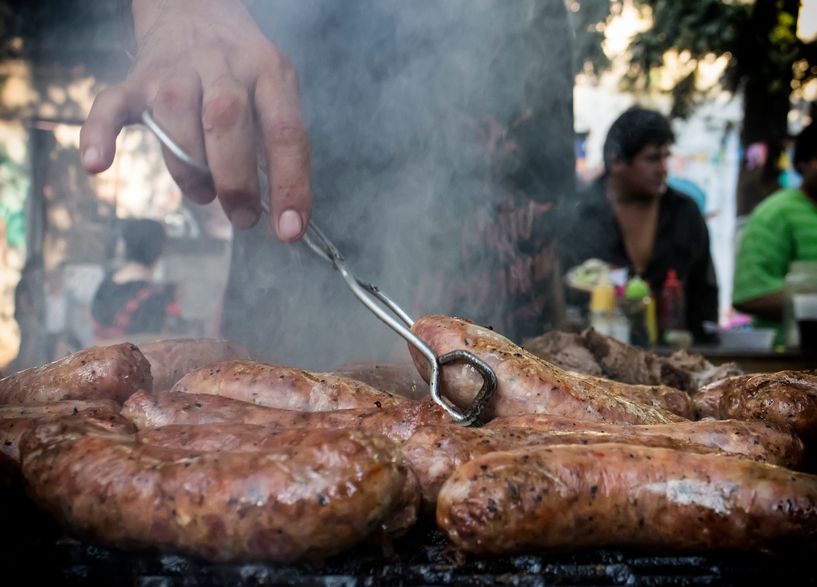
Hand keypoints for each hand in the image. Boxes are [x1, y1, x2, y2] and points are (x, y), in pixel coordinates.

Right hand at [80, 0, 310, 240]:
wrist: (193, 10)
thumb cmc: (243, 71)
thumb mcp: (276, 91)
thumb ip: (278, 142)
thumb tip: (283, 209)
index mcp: (268, 73)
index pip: (286, 132)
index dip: (290, 185)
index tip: (290, 230)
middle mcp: (222, 67)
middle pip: (227, 123)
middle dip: (236, 181)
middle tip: (243, 217)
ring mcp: (175, 72)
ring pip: (176, 121)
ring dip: (190, 168)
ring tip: (205, 193)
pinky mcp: (135, 81)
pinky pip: (111, 105)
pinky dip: (100, 134)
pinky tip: (97, 163)